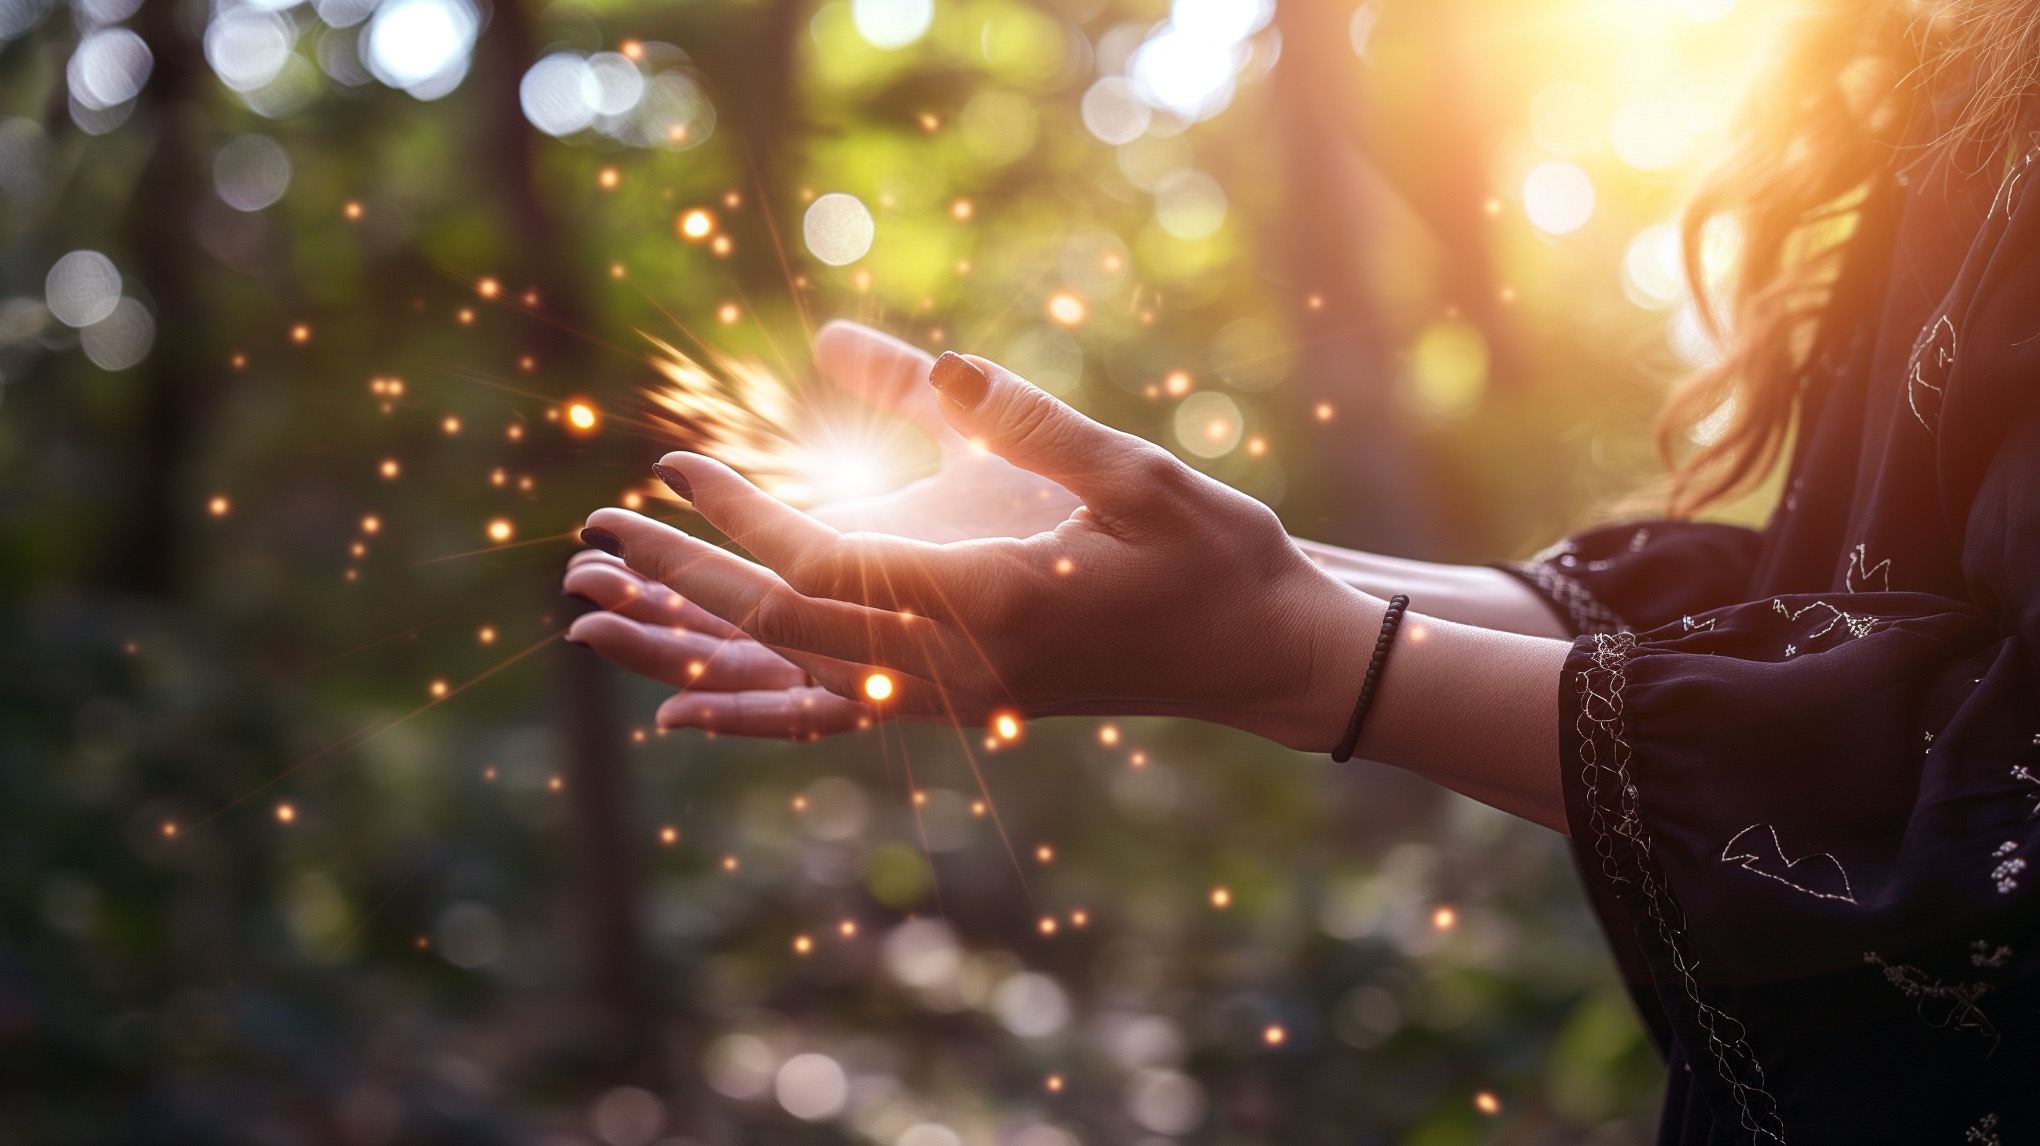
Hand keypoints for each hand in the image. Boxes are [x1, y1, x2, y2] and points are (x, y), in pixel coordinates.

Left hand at [577, 351, 1381, 748]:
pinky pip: (831, 714)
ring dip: (688, 647)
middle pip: (780, 631)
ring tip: (594, 618)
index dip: (739, 518)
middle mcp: (955, 667)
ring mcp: (951, 696)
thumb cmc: (1209, 553)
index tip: (672, 466)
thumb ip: (1014, 414)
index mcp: (990, 606)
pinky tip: (684, 702)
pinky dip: (749, 707)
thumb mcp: (1129, 469)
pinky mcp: (955, 701)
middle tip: (589, 541)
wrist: (1256, 653)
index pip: (824, 568)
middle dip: (678, 583)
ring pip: (788, 682)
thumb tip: (900, 352)